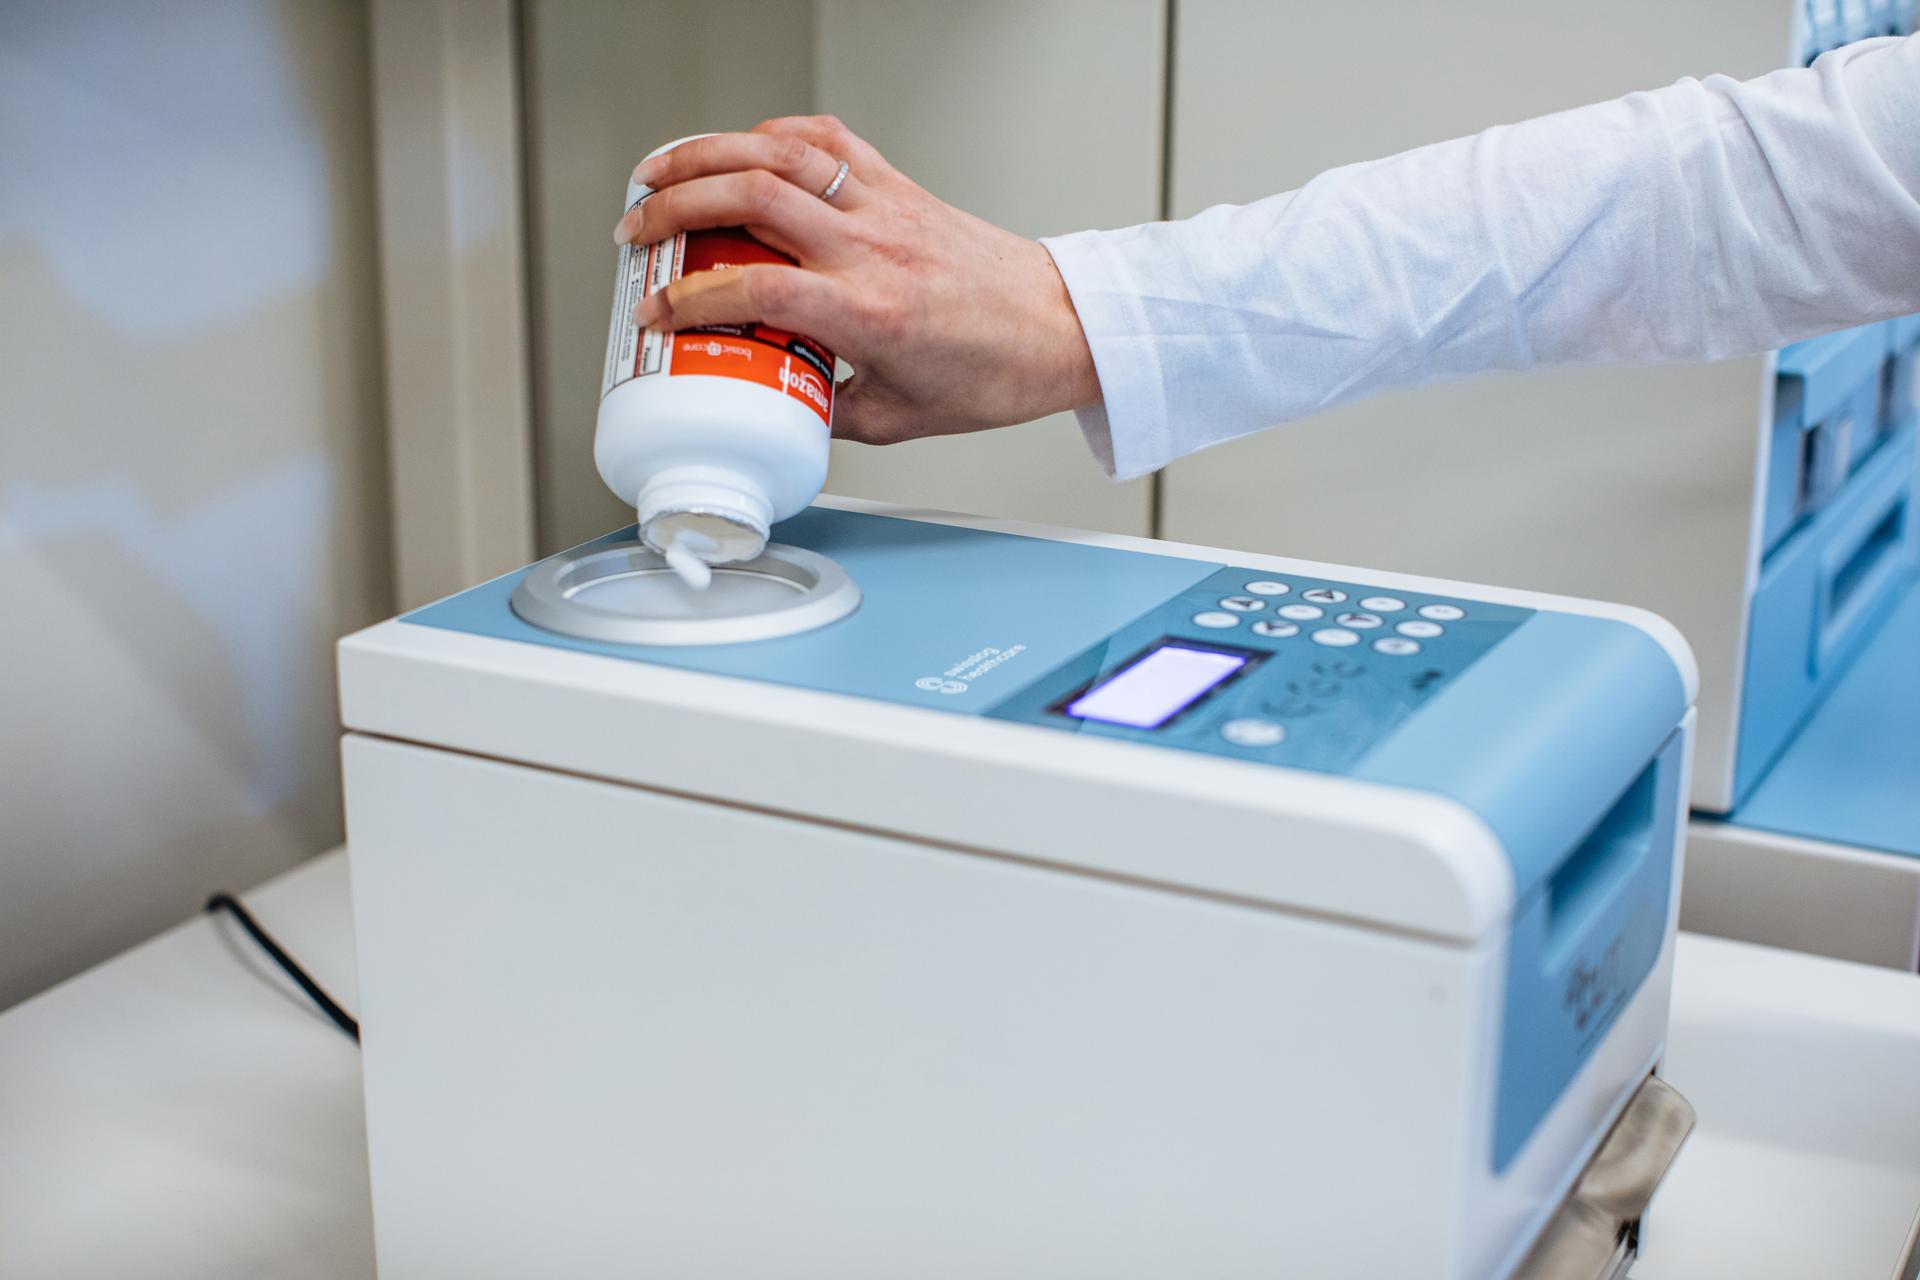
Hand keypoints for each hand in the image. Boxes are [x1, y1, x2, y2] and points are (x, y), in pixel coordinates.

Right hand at [615, 116, 1099, 445]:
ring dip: (707, 154)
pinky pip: (825, 142)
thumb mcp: (897, 419)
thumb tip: (771, 403)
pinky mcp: (897, 185)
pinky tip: (739, 151)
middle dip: (675, 206)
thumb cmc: (994, 372)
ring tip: (659, 171)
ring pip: (780, 154)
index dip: (691, 300)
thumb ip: (823, 410)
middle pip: (752, 200)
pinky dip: (772, 136)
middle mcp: (874, 250)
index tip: (658, 315)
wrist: (1060, 329)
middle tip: (636, 230)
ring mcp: (885, 208)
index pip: (757, 292)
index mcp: (871, 315)